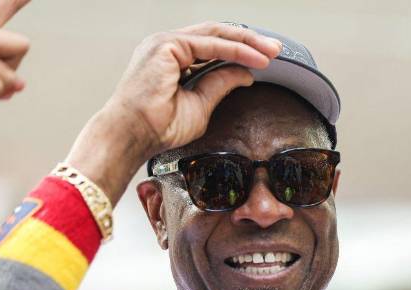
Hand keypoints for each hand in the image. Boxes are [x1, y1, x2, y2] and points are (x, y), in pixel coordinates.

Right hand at [66, 22, 281, 202]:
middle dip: (250, 41)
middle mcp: (168, 46)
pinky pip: (210, 44)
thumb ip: (221, 85)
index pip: (214, 46)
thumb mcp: (201, 106)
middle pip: (217, 35)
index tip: (266, 59)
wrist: (134, 134)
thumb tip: (246, 74)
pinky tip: (254, 58)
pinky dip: (235, 50)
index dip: (242, 50)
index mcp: (172, 58)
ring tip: (271, 52)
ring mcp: (166, 42)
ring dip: (247, 42)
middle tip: (276, 50)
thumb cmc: (158, 127)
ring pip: (216, 35)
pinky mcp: (167, 45)